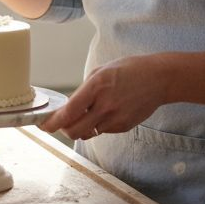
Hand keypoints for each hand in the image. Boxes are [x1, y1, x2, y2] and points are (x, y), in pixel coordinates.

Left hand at [39, 55, 170, 140]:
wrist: (159, 78)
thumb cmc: (128, 70)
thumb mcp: (101, 72)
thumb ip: (84, 91)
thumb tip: (68, 108)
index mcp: (97, 86)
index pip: (69, 112)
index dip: (53, 122)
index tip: (44, 124)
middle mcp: (106, 105)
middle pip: (74, 130)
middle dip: (64, 129)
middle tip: (61, 123)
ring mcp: (116, 118)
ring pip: (87, 133)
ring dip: (80, 128)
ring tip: (85, 114)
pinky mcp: (124, 126)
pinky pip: (102, 131)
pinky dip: (97, 125)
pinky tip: (105, 112)